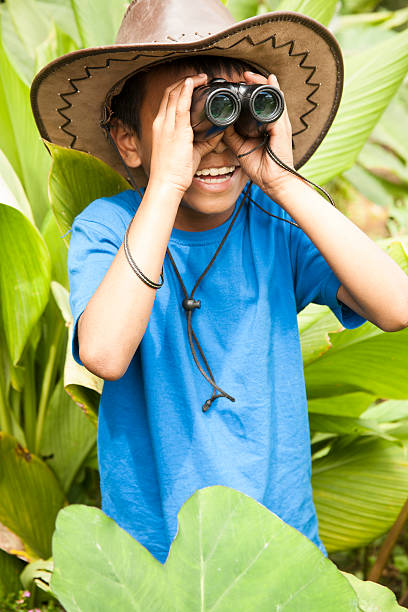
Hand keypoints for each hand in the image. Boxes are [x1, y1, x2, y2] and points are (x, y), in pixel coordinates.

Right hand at [149, 74, 225, 195]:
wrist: (166, 183)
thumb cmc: (174, 172)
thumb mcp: (190, 153)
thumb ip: (204, 142)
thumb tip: (219, 132)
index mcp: (161, 127)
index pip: (168, 100)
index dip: (181, 88)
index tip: (194, 84)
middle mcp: (161, 122)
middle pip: (170, 92)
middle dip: (185, 81)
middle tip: (201, 78)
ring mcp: (166, 126)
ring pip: (175, 94)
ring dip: (189, 82)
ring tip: (203, 78)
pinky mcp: (175, 131)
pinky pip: (180, 105)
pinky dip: (186, 91)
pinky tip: (193, 82)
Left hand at [222, 72, 294, 196]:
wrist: (273, 182)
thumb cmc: (261, 168)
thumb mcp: (241, 148)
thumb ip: (231, 135)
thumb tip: (219, 123)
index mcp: (264, 127)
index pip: (258, 104)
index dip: (250, 92)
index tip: (239, 84)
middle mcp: (274, 123)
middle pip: (267, 96)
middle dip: (256, 83)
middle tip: (244, 75)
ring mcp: (280, 124)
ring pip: (274, 96)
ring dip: (263, 84)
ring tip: (252, 76)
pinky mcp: (283, 128)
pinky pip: (279, 106)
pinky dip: (273, 93)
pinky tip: (269, 83)